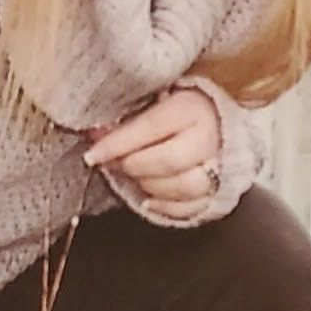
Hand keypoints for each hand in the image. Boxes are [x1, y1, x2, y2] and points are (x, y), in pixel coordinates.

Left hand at [83, 88, 221, 212]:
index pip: (150, 127)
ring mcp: (218, 167)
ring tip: (136, 178)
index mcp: (190, 108)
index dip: (117, 144)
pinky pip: (192, 208)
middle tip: (117, 164)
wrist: (217, 122)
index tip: (93, 154)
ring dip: (151, 187)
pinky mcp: (218, 191)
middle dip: (135, 167)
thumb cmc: (177, 111)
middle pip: (169, 161)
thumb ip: (126, 119)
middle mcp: (208, 138)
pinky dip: (166, 207)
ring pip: (184, 187)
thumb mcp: (152, 102)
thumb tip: (95, 135)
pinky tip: (149, 199)